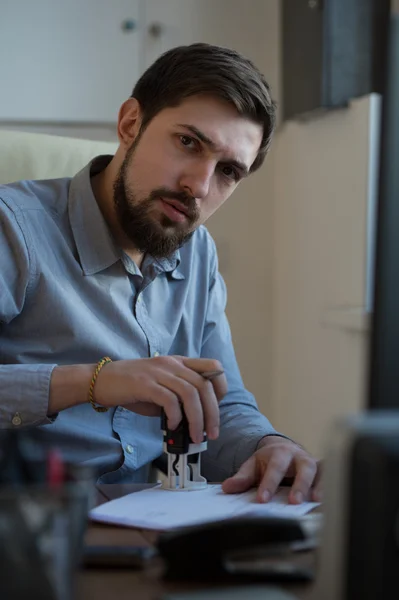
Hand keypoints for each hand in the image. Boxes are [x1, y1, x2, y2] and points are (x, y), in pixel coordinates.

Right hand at [94, 355, 226, 442]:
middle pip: (204, 385)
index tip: (218, 408)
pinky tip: (172, 425)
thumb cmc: (132, 387)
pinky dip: (175, 416)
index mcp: (179, 362)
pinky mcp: (144, 384)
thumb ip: (178, 397)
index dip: (221, 387)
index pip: (212, 367)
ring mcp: (158, 372)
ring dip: (197, 418)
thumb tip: (196, 420)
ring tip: (195, 436)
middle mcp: (171, 364)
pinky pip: (169, 400)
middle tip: (211, 433)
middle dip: (213, 412)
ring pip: (190, 393)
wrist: (102, 381)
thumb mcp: (161, 386)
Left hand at [222, 435, 321, 503]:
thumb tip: (227, 488)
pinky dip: (330, 485)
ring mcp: (312, 462)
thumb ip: (242, 478)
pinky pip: (329, 475)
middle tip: (294, 502)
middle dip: (299, 484)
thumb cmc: (269, 461)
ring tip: (316, 500)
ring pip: (319, 471)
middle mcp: (298, 456)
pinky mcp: (322, 470)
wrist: (283, 450)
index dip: (269, 484)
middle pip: (302, 467)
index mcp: (279, 453)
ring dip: (319, 485)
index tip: (263, 500)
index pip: (274, 468)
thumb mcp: (253, 466)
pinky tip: (329, 499)